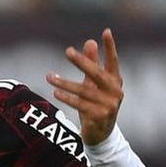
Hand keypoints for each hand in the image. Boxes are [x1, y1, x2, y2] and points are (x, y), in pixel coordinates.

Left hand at [46, 28, 122, 144]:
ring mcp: (109, 105)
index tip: (106, 31)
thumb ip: (92, 63)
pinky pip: (80, 105)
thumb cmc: (96, 104)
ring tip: (49, 77)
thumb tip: (90, 41)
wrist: (100, 135)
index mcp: (115, 82)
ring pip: (84, 91)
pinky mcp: (100, 116)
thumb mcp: (94, 84)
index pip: (113, 62)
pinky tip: (55, 92)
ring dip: (65, 83)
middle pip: (97, 74)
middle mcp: (115, 92)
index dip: (110, 47)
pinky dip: (67, 98)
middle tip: (68, 51)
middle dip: (82, 62)